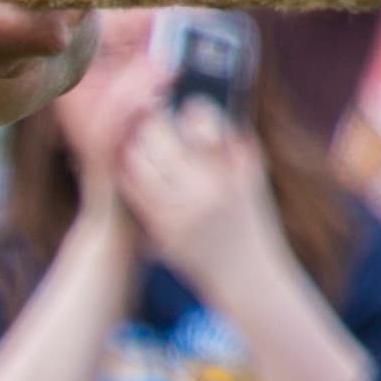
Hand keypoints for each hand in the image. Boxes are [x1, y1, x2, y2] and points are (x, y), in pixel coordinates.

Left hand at [111, 96, 291, 289]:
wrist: (246, 275)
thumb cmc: (250, 221)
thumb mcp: (253, 179)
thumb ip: (235, 143)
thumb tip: (205, 109)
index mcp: (231, 172)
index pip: (202, 124)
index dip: (190, 108)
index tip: (184, 105)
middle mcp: (205, 189)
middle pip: (162, 137)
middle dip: (153, 121)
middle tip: (149, 113)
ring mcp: (180, 210)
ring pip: (140, 160)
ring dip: (134, 143)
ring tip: (136, 135)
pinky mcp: (161, 227)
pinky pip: (133, 189)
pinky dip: (128, 170)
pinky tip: (129, 163)